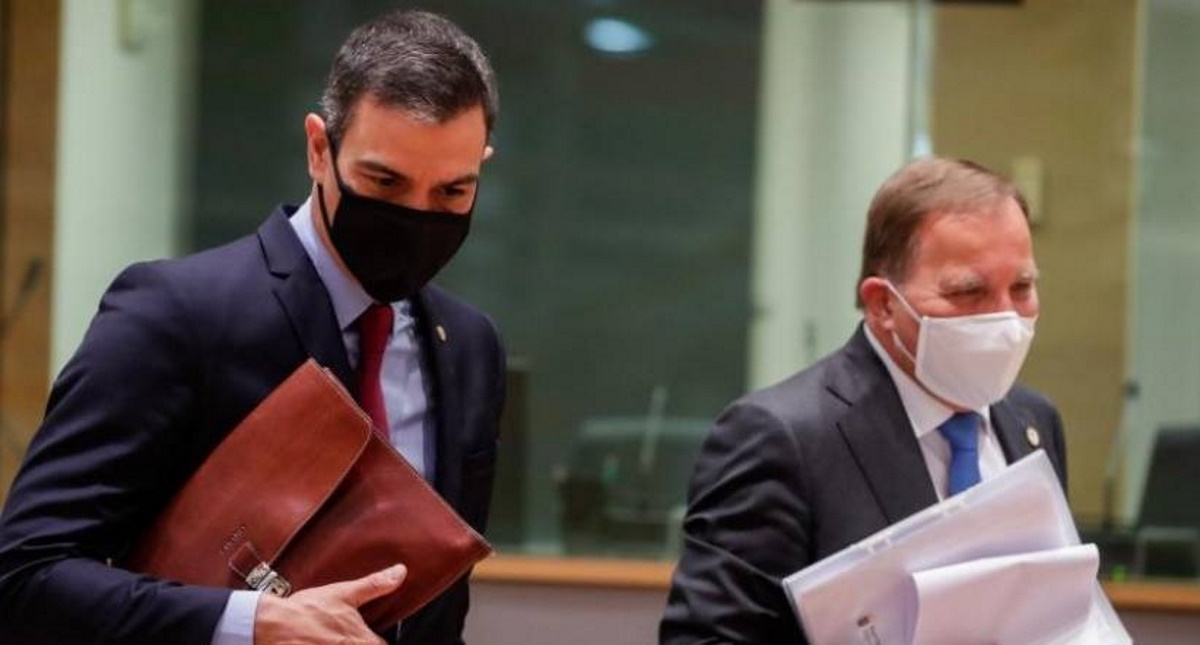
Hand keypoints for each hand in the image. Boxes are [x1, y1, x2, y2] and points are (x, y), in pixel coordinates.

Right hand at [253, 563, 405, 644]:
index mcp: (360, 640)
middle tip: (345, 633)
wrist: (271, 625)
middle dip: (359, 642)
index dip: (376, 640)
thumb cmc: (307, 610)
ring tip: (329, 637)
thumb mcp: (343, 593)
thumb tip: (400, 572)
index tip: (368, 634)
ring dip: (343, 644)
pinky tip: (319, 642)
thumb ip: (375, 585)